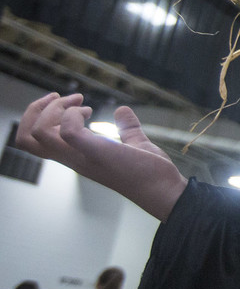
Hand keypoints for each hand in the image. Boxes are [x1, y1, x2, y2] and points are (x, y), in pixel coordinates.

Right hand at [18, 93, 186, 220]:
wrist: (164, 190)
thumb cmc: (149, 171)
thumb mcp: (135, 143)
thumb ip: (127, 128)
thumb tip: (122, 111)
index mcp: (76, 156)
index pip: (33, 142)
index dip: (39, 117)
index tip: (70, 103)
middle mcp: (72, 158)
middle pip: (26, 138)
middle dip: (35, 110)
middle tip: (63, 97)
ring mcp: (81, 157)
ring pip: (37, 133)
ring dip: (53, 109)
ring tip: (80, 102)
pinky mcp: (96, 152)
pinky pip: (67, 130)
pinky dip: (73, 114)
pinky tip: (90, 111)